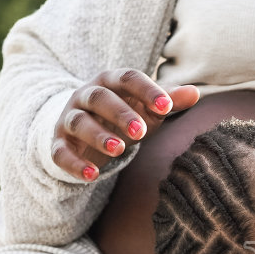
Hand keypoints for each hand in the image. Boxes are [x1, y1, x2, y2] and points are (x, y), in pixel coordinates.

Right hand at [51, 70, 199, 180]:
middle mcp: (86, 96)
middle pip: (99, 98)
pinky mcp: (59, 144)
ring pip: (78, 122)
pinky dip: (74, 164)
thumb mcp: (146, 108)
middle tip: (140, 132)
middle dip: (119, 113)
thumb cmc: (123, 115)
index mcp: (110, 82)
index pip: (127, 78)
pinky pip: (61, 152)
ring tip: (118, 150)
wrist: (83, 131)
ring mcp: (70, 119)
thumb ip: (168, 101)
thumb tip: (195, 93)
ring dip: (97, 135)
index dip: (147, 90)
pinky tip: (92, 175)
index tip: (167, 106)